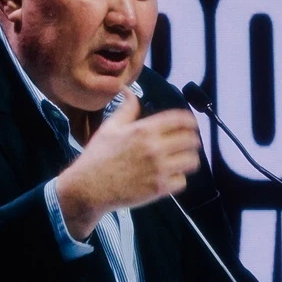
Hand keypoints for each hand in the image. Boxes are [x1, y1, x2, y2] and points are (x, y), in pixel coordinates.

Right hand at [54, 105, 202, 238]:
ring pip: (191, 161)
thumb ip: (126, 109)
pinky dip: (179, 178)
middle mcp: (155, 148)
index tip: (192, 123)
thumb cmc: (98, 157)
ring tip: (183, 159)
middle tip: (189, 142)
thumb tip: (130, 92)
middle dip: (193, 139)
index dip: (190, 120)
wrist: (89, 188)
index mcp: (144, 130)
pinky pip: (182, 181)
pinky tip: (171, 176)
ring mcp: (159, 169)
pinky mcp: (159, 188)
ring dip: (189, 158)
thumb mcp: (110, 128)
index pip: (179, 119)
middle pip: (191, 140)